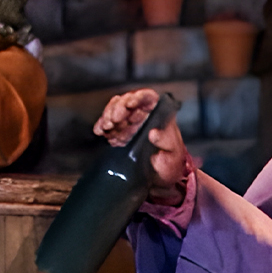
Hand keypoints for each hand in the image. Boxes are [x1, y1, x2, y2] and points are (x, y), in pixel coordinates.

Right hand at [93, 88, 190, 204]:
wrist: (160, 175)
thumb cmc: (170, 162)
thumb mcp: (172, 155)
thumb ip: (165, 143)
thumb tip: (154, 133)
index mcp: (159, 114)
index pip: (148, 97)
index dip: (138, 97)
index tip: (130, 104)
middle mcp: (143, 114)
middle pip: (127, 102)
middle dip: (118, 109)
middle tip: (113, 120)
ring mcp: (129, 121)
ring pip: (115, 110)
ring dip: (108, 116)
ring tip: (106, 127)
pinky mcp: (119, 130)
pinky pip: (108, 123)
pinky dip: (102, 125)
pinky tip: (99, 131)